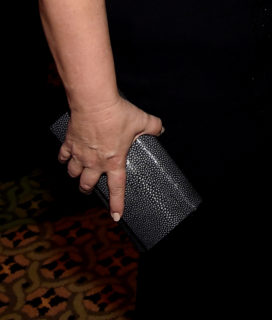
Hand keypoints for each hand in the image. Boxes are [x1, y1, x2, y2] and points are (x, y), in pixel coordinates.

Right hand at [58, 97, 162, 220]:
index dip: (117, 203)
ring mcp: (80, 154)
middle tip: (89, 187)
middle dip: (87, 188)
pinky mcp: (69, 143)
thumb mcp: (141, 120)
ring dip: (75, 175)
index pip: (116, 188)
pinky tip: (66, 158)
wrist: (94, 103)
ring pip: (73, 173)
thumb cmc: (118, 113)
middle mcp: (95, 162)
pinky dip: (64, 159)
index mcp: (114, 161)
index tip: (116, 216)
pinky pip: (62, 157)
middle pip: (86, 184)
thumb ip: (153, 126)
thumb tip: (161, 129)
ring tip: (79, 172)